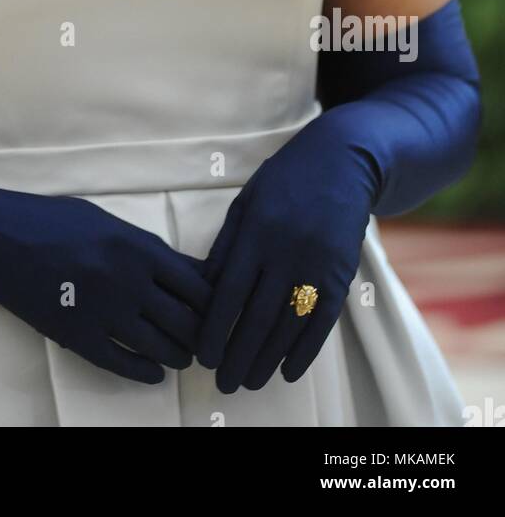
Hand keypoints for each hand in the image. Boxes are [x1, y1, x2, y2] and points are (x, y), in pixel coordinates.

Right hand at [0, 187, 213, 383]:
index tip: (213, 312)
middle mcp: (127, 280)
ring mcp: (102, 311)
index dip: (212, 305)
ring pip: (159, 348)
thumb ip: (150, 248)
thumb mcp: (109, 223)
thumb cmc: (55, 221)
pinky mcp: (77, 336)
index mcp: (138, 247)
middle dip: (199, 336)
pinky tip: (153, 373)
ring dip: (176, 357)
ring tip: (179, 357)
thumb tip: (194, 273)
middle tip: (201, 341)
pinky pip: (122, 364)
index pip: (198, 287)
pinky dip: (144, 373)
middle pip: (186, 323)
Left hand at [196, 113, 379, 391]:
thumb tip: (204, 292)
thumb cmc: (282, 182)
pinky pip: (323, 322)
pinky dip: (306, 351)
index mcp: (256, 232)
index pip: (229, 293)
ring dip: (268, 360)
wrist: (340, 163)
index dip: (215, 329)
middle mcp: (286, 251)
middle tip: (223, 383)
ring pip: (289, 326)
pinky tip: (289, 371)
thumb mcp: (245, 203)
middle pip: (258, 317)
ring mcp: (317, 265)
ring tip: (250, 382)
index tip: (203, 355)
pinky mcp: (341, 275)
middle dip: (238, 355)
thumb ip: (226, 247)